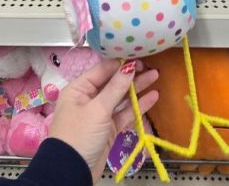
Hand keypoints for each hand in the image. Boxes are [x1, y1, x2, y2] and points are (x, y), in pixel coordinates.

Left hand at [49, 59, 158, 183]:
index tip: (139, 57)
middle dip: (131, 75)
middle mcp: (88, 99)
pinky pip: (125, 113)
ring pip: (121, 98)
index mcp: (79, 89)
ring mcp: (99, 114)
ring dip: (137, 89)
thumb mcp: (98, 109)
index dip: (120, 63)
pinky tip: (152, 97)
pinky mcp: (108, 128)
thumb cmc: (79, 135)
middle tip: (151, 66)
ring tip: (156, 77)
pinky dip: (138, 106)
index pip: (102, 70)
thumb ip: (115, 88)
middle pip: (112, 82)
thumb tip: (129, 66)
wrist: (72, 170)